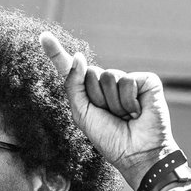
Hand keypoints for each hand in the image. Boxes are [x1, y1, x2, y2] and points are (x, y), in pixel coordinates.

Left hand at [40, 31, 178, 188]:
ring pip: (108, 76)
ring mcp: (128, 81)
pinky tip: (137, 112)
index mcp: (90, 92)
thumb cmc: (110, 138)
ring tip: (124, 116)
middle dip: (96, 97)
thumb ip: (74, 85)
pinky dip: (128, 101)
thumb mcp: (82, 114)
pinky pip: (127, 80)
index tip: (43, 37)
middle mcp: (108, 84)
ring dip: (113, 102)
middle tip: (110, 116)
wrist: (137, 153)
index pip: (72, 69)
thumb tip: (80, 56)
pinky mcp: (146, 81)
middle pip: (90, 73)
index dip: (57, 53)